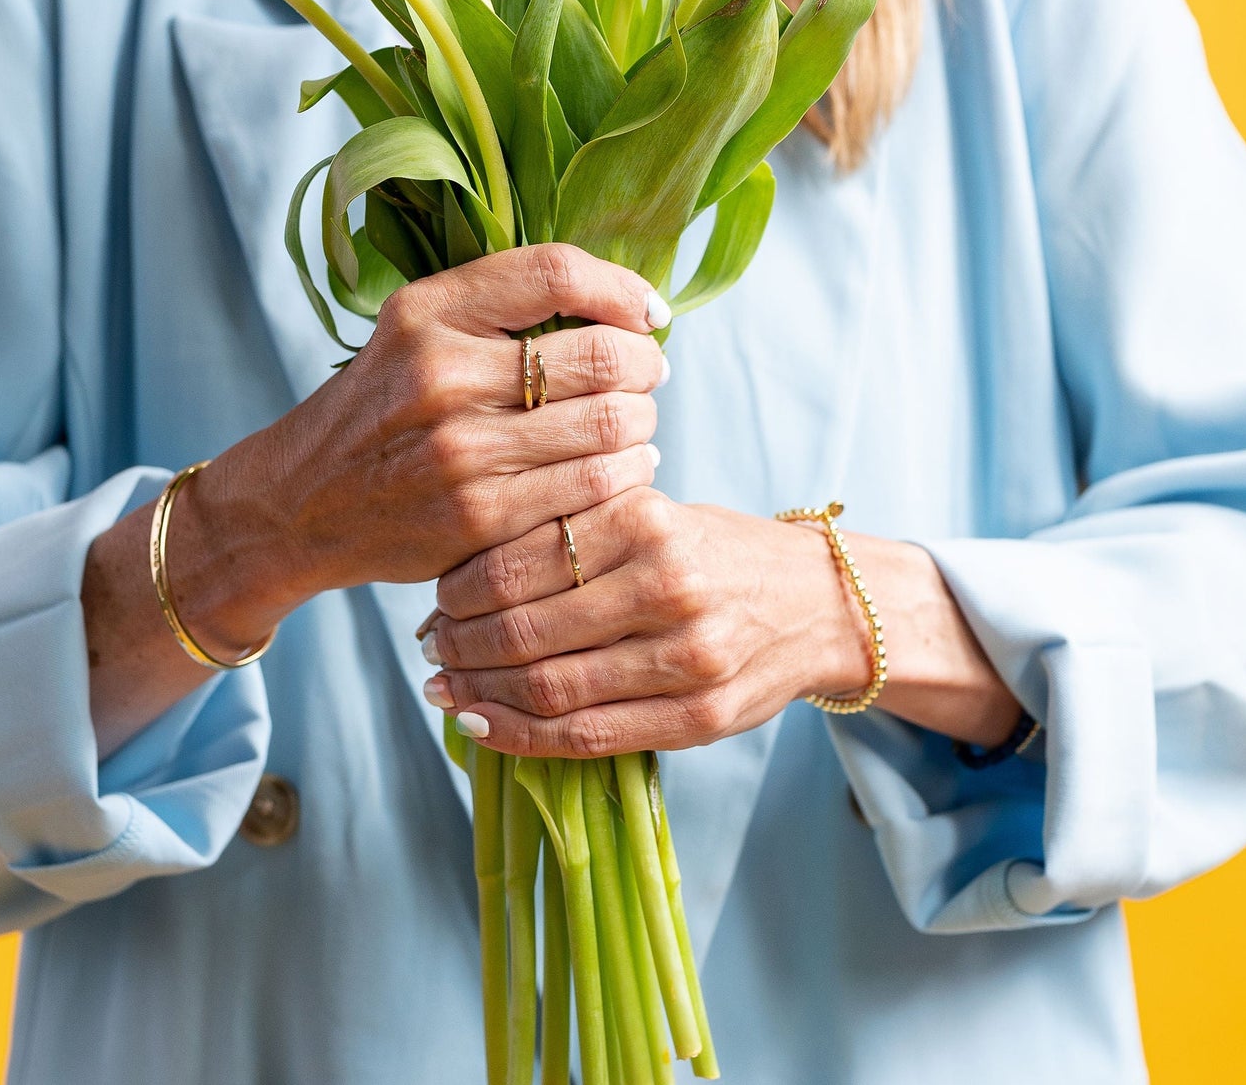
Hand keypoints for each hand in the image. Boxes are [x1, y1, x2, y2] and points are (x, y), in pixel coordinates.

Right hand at [162, 244, 670, 649]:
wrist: (302, 503)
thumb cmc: (384, 407)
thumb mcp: (415, 330)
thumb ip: (500, 304)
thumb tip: (623, 301)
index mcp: (427, 311)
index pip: (556, 271)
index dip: (622, 288)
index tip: (648, 311)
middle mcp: (440, 373)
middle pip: (599, 354)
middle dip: (645, 365)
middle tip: (648, 374)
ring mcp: (459, 450)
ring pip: (609, 424)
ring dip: (643, 424)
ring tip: (638, 424)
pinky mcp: (478, 517)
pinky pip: (591, 488)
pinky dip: (627, 476)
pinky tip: (624, 469)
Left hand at [420, 490, 1022, 755]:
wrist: (816, 601)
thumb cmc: (710, 550)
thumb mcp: (648, 509)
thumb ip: (570, 531)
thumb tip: (457, 573)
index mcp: (646, 517)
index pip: (520, 560)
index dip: (461, 587)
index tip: (434, 596)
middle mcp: (667, 584)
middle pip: (528, 628)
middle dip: (461, 643)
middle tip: (430, 644)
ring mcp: (687, 657)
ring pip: (551, 687)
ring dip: (480, 693)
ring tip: (445, 686)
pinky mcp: (699, 718)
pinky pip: (588, 736)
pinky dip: (520, 736)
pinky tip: (482, 725)